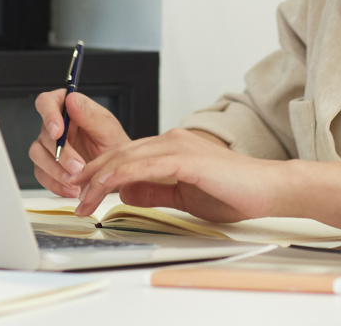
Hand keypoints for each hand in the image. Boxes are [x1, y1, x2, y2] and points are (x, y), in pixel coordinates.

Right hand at [28, 90, 128, 196]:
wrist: (116, 170)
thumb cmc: (112, 144)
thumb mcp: (108, 128)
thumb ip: (89, 115)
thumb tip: (71, 99)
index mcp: (68, 109)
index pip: (47, 102)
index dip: (48, 115)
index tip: (58, 131)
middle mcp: (56, 126)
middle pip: (43, 134)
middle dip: (60, 153)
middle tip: (77, 166)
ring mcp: (49, 147)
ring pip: (37, 154)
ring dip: (55, 170)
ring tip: (75, 181)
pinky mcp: (48, 166)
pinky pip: (42, 174)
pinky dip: (55, 184)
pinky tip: (71, 189)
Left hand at [68, 127, 288, 223]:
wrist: (269, 190)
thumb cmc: (234, 193)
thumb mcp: (184, 196)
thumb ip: (156, 191)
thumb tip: (126, 193)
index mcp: (172, 148)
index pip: (126, 157)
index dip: (99, 172)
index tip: (81, 191)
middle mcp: (172, 141)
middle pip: (119, 154)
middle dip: (90, 176)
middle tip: (71, 197)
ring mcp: (179, 146)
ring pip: (127, 158)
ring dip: (99, 179)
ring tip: (81, 199)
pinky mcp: (187, 158)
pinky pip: (145, 164)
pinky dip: (121, 174)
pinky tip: (105, 185)